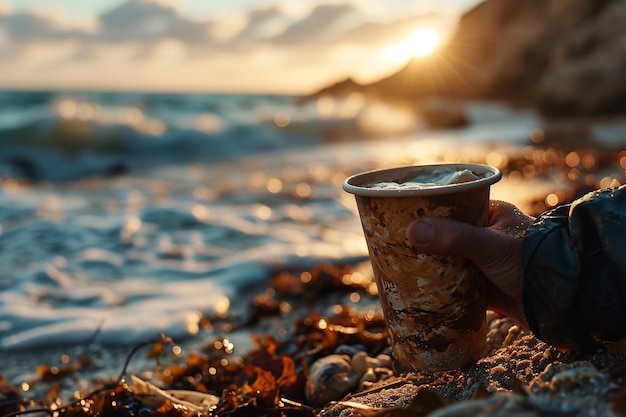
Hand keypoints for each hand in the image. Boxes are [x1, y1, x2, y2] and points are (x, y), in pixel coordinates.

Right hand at [406, 201, 534, 326]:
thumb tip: (411, 230)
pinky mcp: (492, 291)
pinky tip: (426, 295)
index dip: (431, 214)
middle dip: (429, 246)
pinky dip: (448, 293)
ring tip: (405, 271)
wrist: (564, 302)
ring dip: (436, 271)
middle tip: (399, 248)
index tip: (405, 220)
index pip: (455, 209)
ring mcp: (491, 266)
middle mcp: (491, 239)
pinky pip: (463, 290)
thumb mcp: (488, 244)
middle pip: (451, 240)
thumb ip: (451, 237)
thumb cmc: (531, 260)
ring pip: (455, 265)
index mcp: (493, 216)